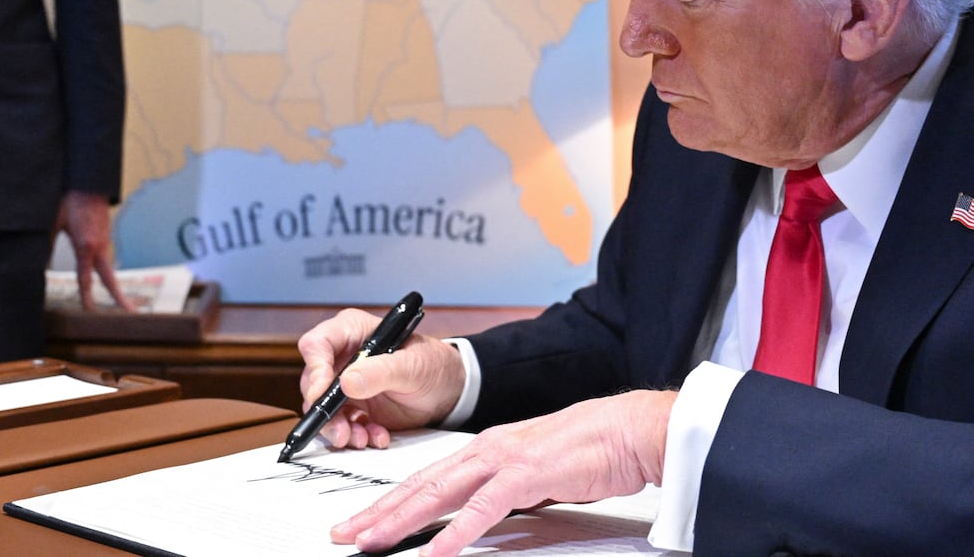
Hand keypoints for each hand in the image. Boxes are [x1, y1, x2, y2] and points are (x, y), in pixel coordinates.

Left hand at [56, 190, 130, 311]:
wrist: (90, 182)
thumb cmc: (71, 200)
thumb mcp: (54, 222)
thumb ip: (46, 243)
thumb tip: (36, 262)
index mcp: (86, 246)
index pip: (86, 278)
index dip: (86, 297)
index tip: (89, 312)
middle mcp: (99, 247)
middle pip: (111, 278)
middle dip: (120, 297)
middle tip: (131, 312)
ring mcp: (105, 242)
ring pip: (108, 269)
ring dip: (113, 286)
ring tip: (120, 302)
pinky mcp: (105, 237)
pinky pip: (105, 259)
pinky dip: (106, 272)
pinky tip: (103, 278)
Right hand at [296, 309, 466, 448]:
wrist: (448, 390)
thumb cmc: (432, 364)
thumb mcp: (412, 366)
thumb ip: (381, 371)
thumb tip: (347, 382)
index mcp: (353, 332)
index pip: (317, 345)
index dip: (315, 369)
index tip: (322, 394)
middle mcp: (342, 357)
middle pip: (314, 382)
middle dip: (325, 410)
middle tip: (341, 431)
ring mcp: (345, 384)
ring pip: (323, 409)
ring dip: (339, 428)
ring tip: (362, 439)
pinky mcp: (353, 407)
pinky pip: (342, 425)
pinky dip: (356, 435)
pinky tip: (377, 437)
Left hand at [331, 389, 674, 556]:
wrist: (629, 429)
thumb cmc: (591, 449)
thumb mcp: (534, 473)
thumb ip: (503, 492)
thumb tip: (478, 516)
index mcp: (488, 448)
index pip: (428, 478)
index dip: (390, 501)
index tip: (363, 521)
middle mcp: (488, 449)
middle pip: (422, 485)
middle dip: (379, 512)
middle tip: (345, 534)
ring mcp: (505, 460)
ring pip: (441, 493)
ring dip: (402, 519)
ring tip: (371, 540)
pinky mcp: (528, 474)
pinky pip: (484, 509)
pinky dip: (457, 532)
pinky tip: (435, 550)